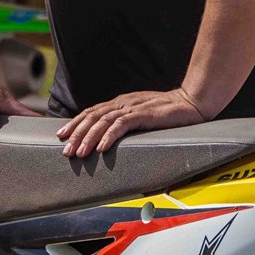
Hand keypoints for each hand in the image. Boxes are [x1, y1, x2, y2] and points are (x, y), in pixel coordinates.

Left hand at [56, 89, 206, 156]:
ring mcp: (132, 107)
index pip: (92, 112)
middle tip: (65, 150)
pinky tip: (101, 147)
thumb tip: (110, 137)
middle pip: (92, 116)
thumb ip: (127, 122)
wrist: (192, 102)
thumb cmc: (169, 112)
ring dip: (89, 138)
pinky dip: (109, 136)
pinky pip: (122, 125)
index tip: (62, 136)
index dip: (75, 124)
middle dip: (76, 134)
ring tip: (79, 152)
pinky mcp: (144, 114)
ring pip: (103, 121)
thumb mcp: (142, 116)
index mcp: (121, 103)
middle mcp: (122, 102)